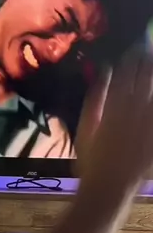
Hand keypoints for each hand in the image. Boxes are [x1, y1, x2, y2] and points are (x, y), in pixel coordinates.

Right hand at [79, 45, 152, 198]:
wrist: (109, 186)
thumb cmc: (92, 160)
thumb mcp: (86, 126)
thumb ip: (96, 97)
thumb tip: (104, 70)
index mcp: (114, 103)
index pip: (125, 72)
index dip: (131, 56)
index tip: (134, 45)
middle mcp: (134, 107)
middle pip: (145, 75)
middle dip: (147, 59)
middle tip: (148, 47)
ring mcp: (149, 119)